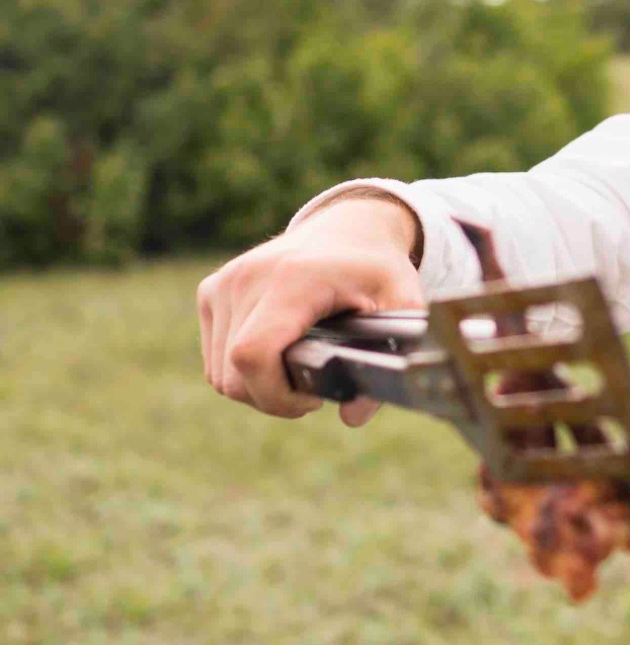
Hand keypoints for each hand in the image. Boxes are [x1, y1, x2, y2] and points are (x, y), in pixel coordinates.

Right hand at [198, 193, 424, 421]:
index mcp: (292, 280)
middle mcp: (248, 278)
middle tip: (311, 395)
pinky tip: (278, 359)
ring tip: (297, 374)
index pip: (253, 354)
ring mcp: (224, 283)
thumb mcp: (404, 305)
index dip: (276, 395)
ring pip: (219, 372)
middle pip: (233, 373)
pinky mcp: (212, 290)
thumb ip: (393, 358)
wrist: (348, 226)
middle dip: (272, 398)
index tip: (313, 399)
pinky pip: (213, 356)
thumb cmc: (376, 269)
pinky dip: (240, 371)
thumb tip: (353, 417)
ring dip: (256, 387)